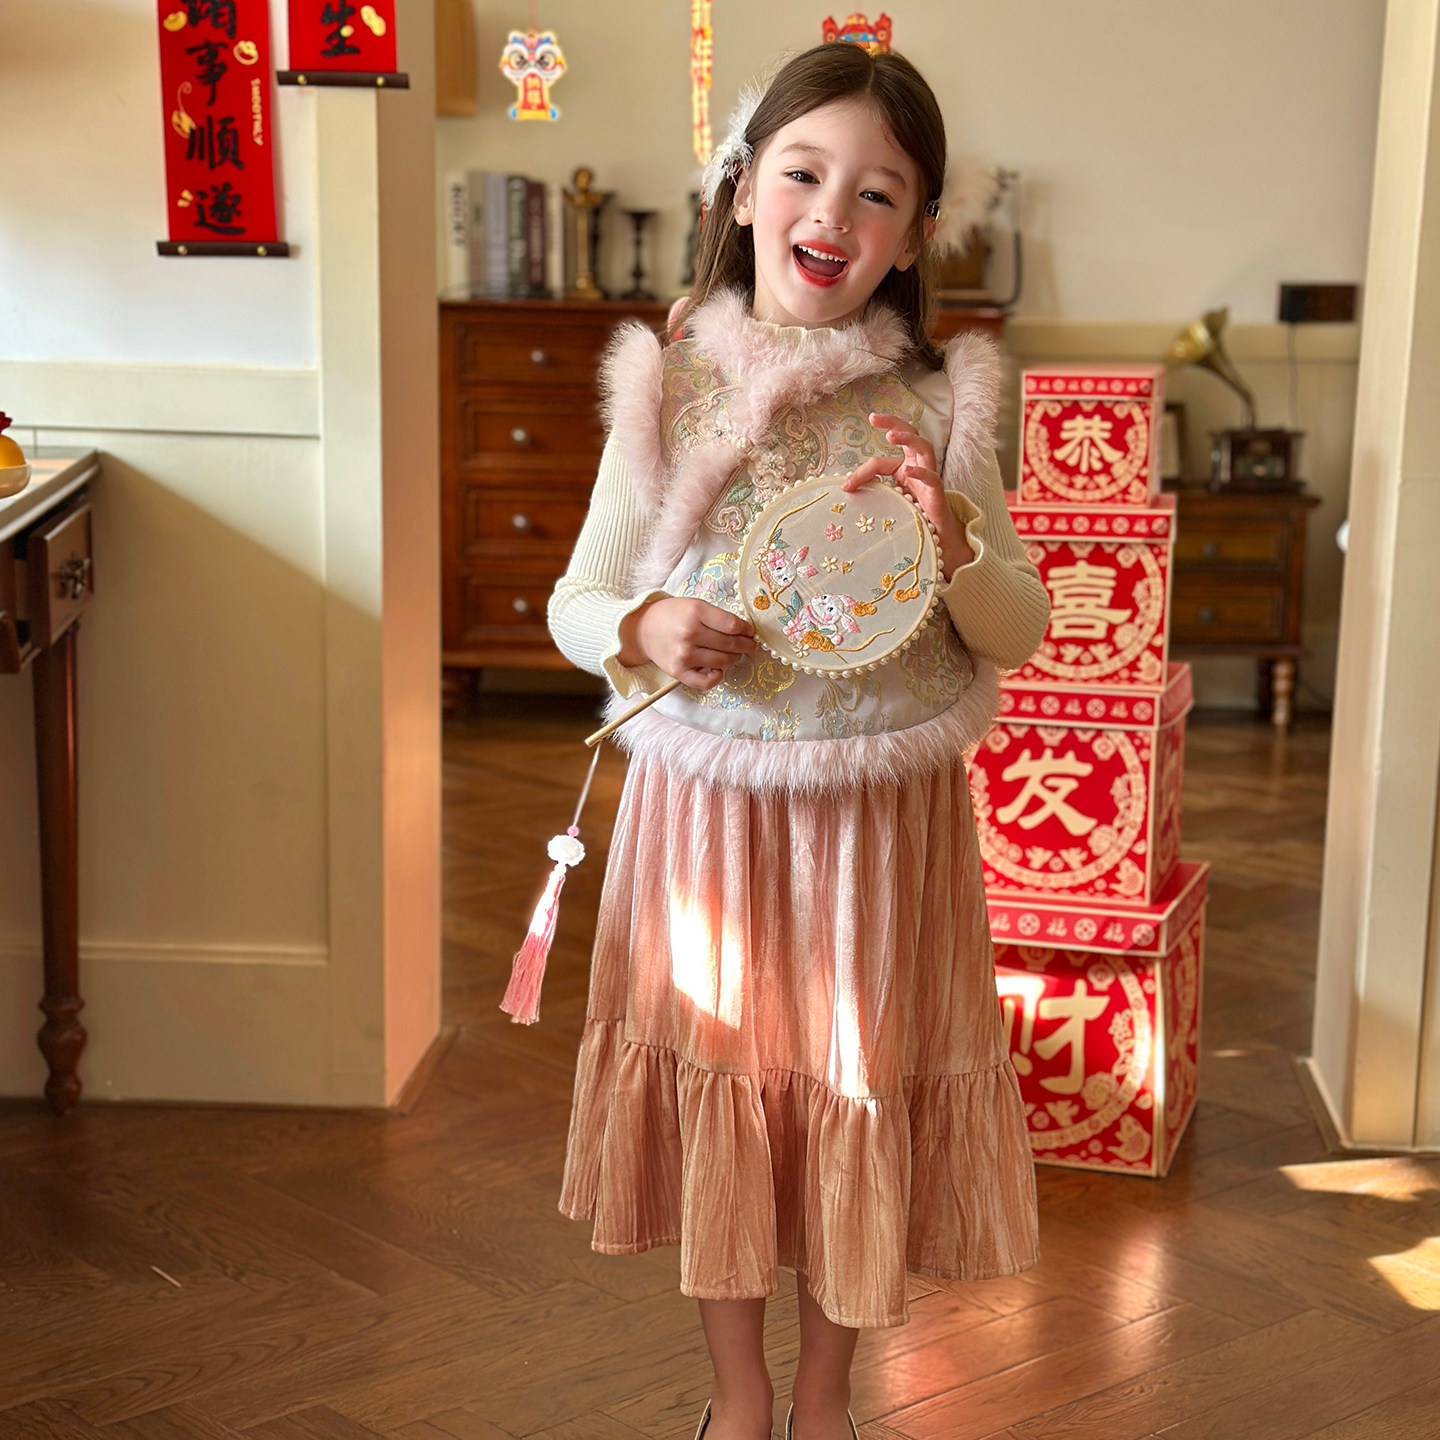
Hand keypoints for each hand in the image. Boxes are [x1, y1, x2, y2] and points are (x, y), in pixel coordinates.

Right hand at [617, 596, 755, 690]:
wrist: (643, 628)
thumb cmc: (672, 615)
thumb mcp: (695, 605)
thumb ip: (718, 617)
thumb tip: (745, 632)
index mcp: (696, 612)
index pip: (733, 625)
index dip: (746, 630)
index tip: (749, 632)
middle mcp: (690, 633)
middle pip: (730, 644)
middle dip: (745, 646)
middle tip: (749, 646)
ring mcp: (684, 654)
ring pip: (723, 661)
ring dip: (733, 659)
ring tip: (733, 655)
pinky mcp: (678, 671)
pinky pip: (706, 682)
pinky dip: (717, 677)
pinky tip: (718, 670)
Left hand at [843, 412, 974, 577]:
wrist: (935, 537)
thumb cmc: (911, 515)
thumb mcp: (888, 500)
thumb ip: (872, 490)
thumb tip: (845, 487)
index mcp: (904, 467)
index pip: (880, 461)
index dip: (861, 472)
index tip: (845, 486)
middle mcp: (918, 466)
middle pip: (909, 435)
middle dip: (893, 423)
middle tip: (874, 418)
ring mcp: (929, 476)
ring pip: (924, 447)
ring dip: (907, 438)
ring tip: (890, 434)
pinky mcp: (937, 492)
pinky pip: (932, 477)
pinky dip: (920, 472)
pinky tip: (909, 470)